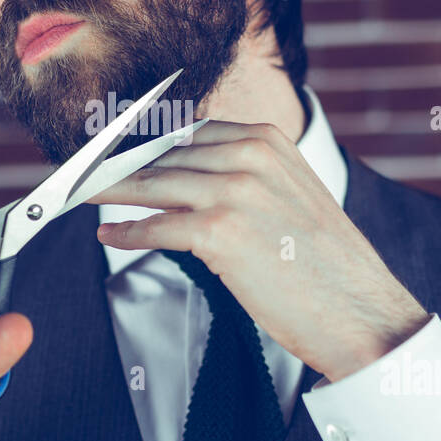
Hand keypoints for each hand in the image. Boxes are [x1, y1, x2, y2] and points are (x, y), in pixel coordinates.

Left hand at [88, 122, 430, 382]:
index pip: (185, 130)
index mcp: (267, 140)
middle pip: (162, 154)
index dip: (141, 140)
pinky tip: (106, 233)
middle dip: (116, 164)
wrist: (360, 310)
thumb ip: (243, 176)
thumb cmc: (324, 264)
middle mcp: (249, 156)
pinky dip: (125, 232)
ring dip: (107, 191)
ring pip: (151, 185)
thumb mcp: (290, 196)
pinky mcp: (220, 233)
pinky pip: (155, 227)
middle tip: (81, 171)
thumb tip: (183, 178)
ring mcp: (234, 192)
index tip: (109, 146)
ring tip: (80, 194)